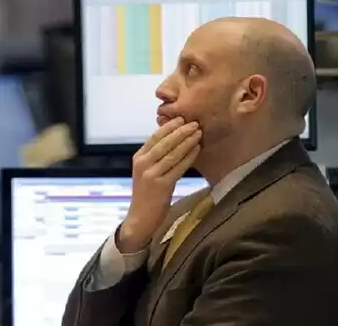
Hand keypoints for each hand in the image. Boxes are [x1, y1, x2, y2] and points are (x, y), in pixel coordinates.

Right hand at [118, 117, 201, 252]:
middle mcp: (143, 164)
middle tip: (194, 122)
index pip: (155, 137)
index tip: (182, 118)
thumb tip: (173, 138)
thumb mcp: (147, 171)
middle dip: (180, 131)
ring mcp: (151, 175)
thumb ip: (156, 156)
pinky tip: (197, 149)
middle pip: (164, 143)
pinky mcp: (161, 185)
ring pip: (172, 153)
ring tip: (198, 132)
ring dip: (187, 141)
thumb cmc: (147, 193)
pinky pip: (178, 167)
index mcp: (139, 158)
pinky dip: (189, 156)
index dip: (169, 126)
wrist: (141, 218)